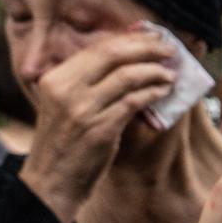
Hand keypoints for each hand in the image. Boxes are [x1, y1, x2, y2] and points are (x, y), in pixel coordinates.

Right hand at [17, 24, 180, 222]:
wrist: (51, 182)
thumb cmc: (64, 143)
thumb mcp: (66, 105)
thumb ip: (88, 82)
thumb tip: (130, 59)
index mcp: (56, 78)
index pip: (99, 48)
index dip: (131, 40)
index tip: (154, 39)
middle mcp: (66, 89)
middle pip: (114, 55)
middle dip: (147, 49)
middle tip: (170, 51)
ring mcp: (82, 110)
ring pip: (127, 77)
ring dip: (155, 72)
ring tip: (170, 74)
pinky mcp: (99, 130)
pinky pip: (133, 102)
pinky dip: (152, 94)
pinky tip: (163, 93)